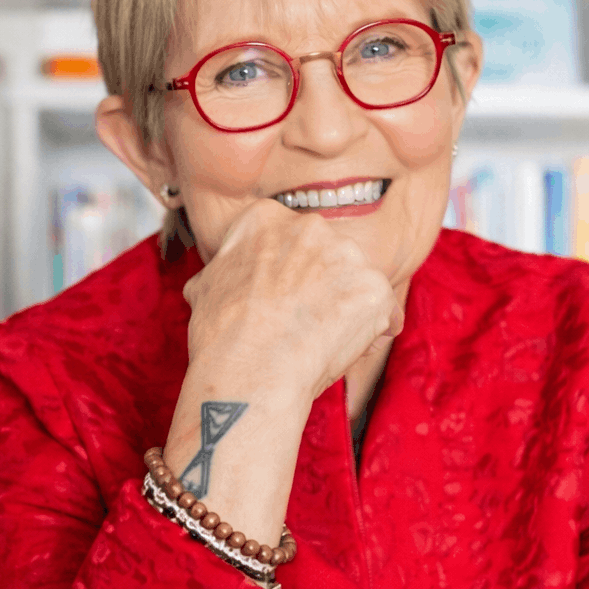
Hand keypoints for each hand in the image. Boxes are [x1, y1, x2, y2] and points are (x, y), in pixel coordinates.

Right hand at [182, 199, 403, 405]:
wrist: (249, 370)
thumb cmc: (221, 335)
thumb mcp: (204, 287)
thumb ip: (225, 270)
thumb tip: (216, 278)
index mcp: (266, 218)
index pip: (289, 240)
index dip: (287, 274)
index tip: (282, 298)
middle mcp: (310, 226)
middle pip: (327, 256)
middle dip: (322, 287)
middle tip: (303, 323)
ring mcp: (347, 255)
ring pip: (356, 282)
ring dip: (347, 308)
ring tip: (320, 341)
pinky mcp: (375, 288)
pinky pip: (384, 310)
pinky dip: (372, 331)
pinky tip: (344, 350)